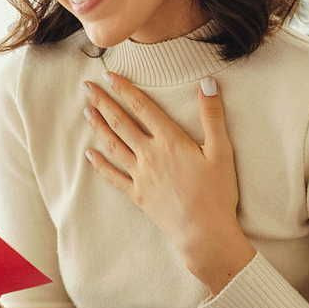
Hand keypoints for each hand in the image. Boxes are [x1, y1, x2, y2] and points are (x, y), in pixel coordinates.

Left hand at [82, 71, 242, 264]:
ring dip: (99, 127)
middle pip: (121, 123)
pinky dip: (100, 165)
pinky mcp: (137, 195)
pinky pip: (113, 177)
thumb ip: (212, 115)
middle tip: (86, 88)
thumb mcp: (222, 150)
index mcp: (170, 140)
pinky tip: (89, 154)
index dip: (124, 89)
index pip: (143, 107)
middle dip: (103, 103)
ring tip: (86, 112)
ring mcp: (141, 175)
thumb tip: (207, 82)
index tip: (109, 75)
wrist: (203, 232)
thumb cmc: (217, 192)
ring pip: (113, 146)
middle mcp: (150, 154)